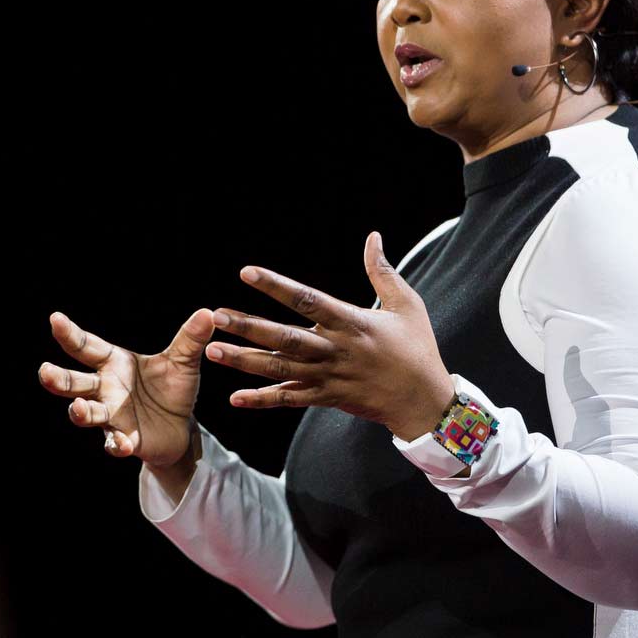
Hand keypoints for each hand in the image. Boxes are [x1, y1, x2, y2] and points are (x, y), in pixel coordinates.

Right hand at [36, 308, 212, 467]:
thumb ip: (190, 340)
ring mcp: (110, 416)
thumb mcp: (182, 363)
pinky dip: (117, 444)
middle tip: (44, 372)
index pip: (87, 346)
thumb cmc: (171, 388)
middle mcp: (104, 389)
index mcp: (113, 363)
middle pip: (74, 382)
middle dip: (58, 379)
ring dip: (79, 412)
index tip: (55, 319)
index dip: (70, 334)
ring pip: (86, 413)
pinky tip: (122, 444)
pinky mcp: (124, 439)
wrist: (180, 426)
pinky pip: (114, 442)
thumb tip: (207, 313)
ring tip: (77, 409)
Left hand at [208, 231, 456, 439]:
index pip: (306, 299)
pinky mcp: (327, 398)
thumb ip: (382, 272)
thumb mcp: (406, 304)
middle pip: (285, 337)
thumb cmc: (417, 347)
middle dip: (249, 326)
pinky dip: (263, 400)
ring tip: (212, 350)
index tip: (247, 272)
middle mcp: (335, 349)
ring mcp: (329, 376)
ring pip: (280, 369)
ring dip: (245, 361)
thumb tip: (373, 237)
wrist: (424, 400)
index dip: (276, 285)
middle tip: (216, 316)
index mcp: (352, 322)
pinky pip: (290, 399)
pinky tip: (235, 398)